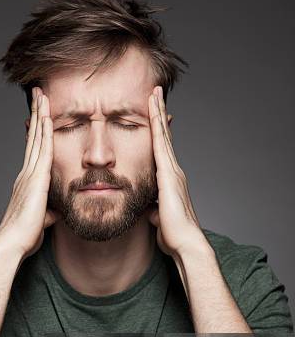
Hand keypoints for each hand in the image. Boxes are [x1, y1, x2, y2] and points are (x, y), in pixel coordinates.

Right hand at [0, 87, 60, 260]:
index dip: (37, 131)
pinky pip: (43, 151)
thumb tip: (56, 212)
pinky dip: (45, 133)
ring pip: (37, 138)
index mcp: (27, 182)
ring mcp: (30, 175)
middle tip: (39, 93)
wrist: (12, 244)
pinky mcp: (36, 180)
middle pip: (34, 137)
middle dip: (37, 114)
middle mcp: (26, 174)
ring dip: (40, 115)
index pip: (34, 150)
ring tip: (42, 94)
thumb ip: (49, 212)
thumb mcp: (42, 221)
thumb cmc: (24, 237)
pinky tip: (48, 117)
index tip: (39, 114)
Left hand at [146, 86, 204, 257]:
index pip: (162, 151)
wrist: (185, 244)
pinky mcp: (168, 175)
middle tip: (156, 92)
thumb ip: (155, 211)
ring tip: (155, 92)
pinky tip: (152, 112)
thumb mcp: (158, 219)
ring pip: (163, 135)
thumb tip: (151, 212)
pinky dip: (156, 127)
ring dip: (159, 113)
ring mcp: (172, 171)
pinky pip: (160, 144)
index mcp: (171, 181)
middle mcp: (174, 171)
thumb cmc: (174, 235)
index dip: (159, 132)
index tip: (154, 115)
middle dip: (160, 114)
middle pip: (165, 136)